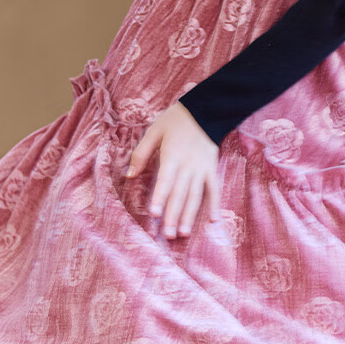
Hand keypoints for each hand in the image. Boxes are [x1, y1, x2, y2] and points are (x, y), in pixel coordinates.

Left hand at [125, 102, 220, 237]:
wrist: (205, 109)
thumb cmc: (176, 119)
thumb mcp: (154, 131)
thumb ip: (141, 153)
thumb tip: (129, 176)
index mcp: (172, 156)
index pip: (165, 181)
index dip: (159, 198)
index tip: (154, 214)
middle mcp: (188, 165)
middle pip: (180, 194)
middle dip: (173, 215)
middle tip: (168, 235)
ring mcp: (201, 169)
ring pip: (196, 196)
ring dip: (190, 215)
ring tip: (184, 233)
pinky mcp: (212, 169)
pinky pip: (214, 189)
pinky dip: (215, 204)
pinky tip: (213, 220)